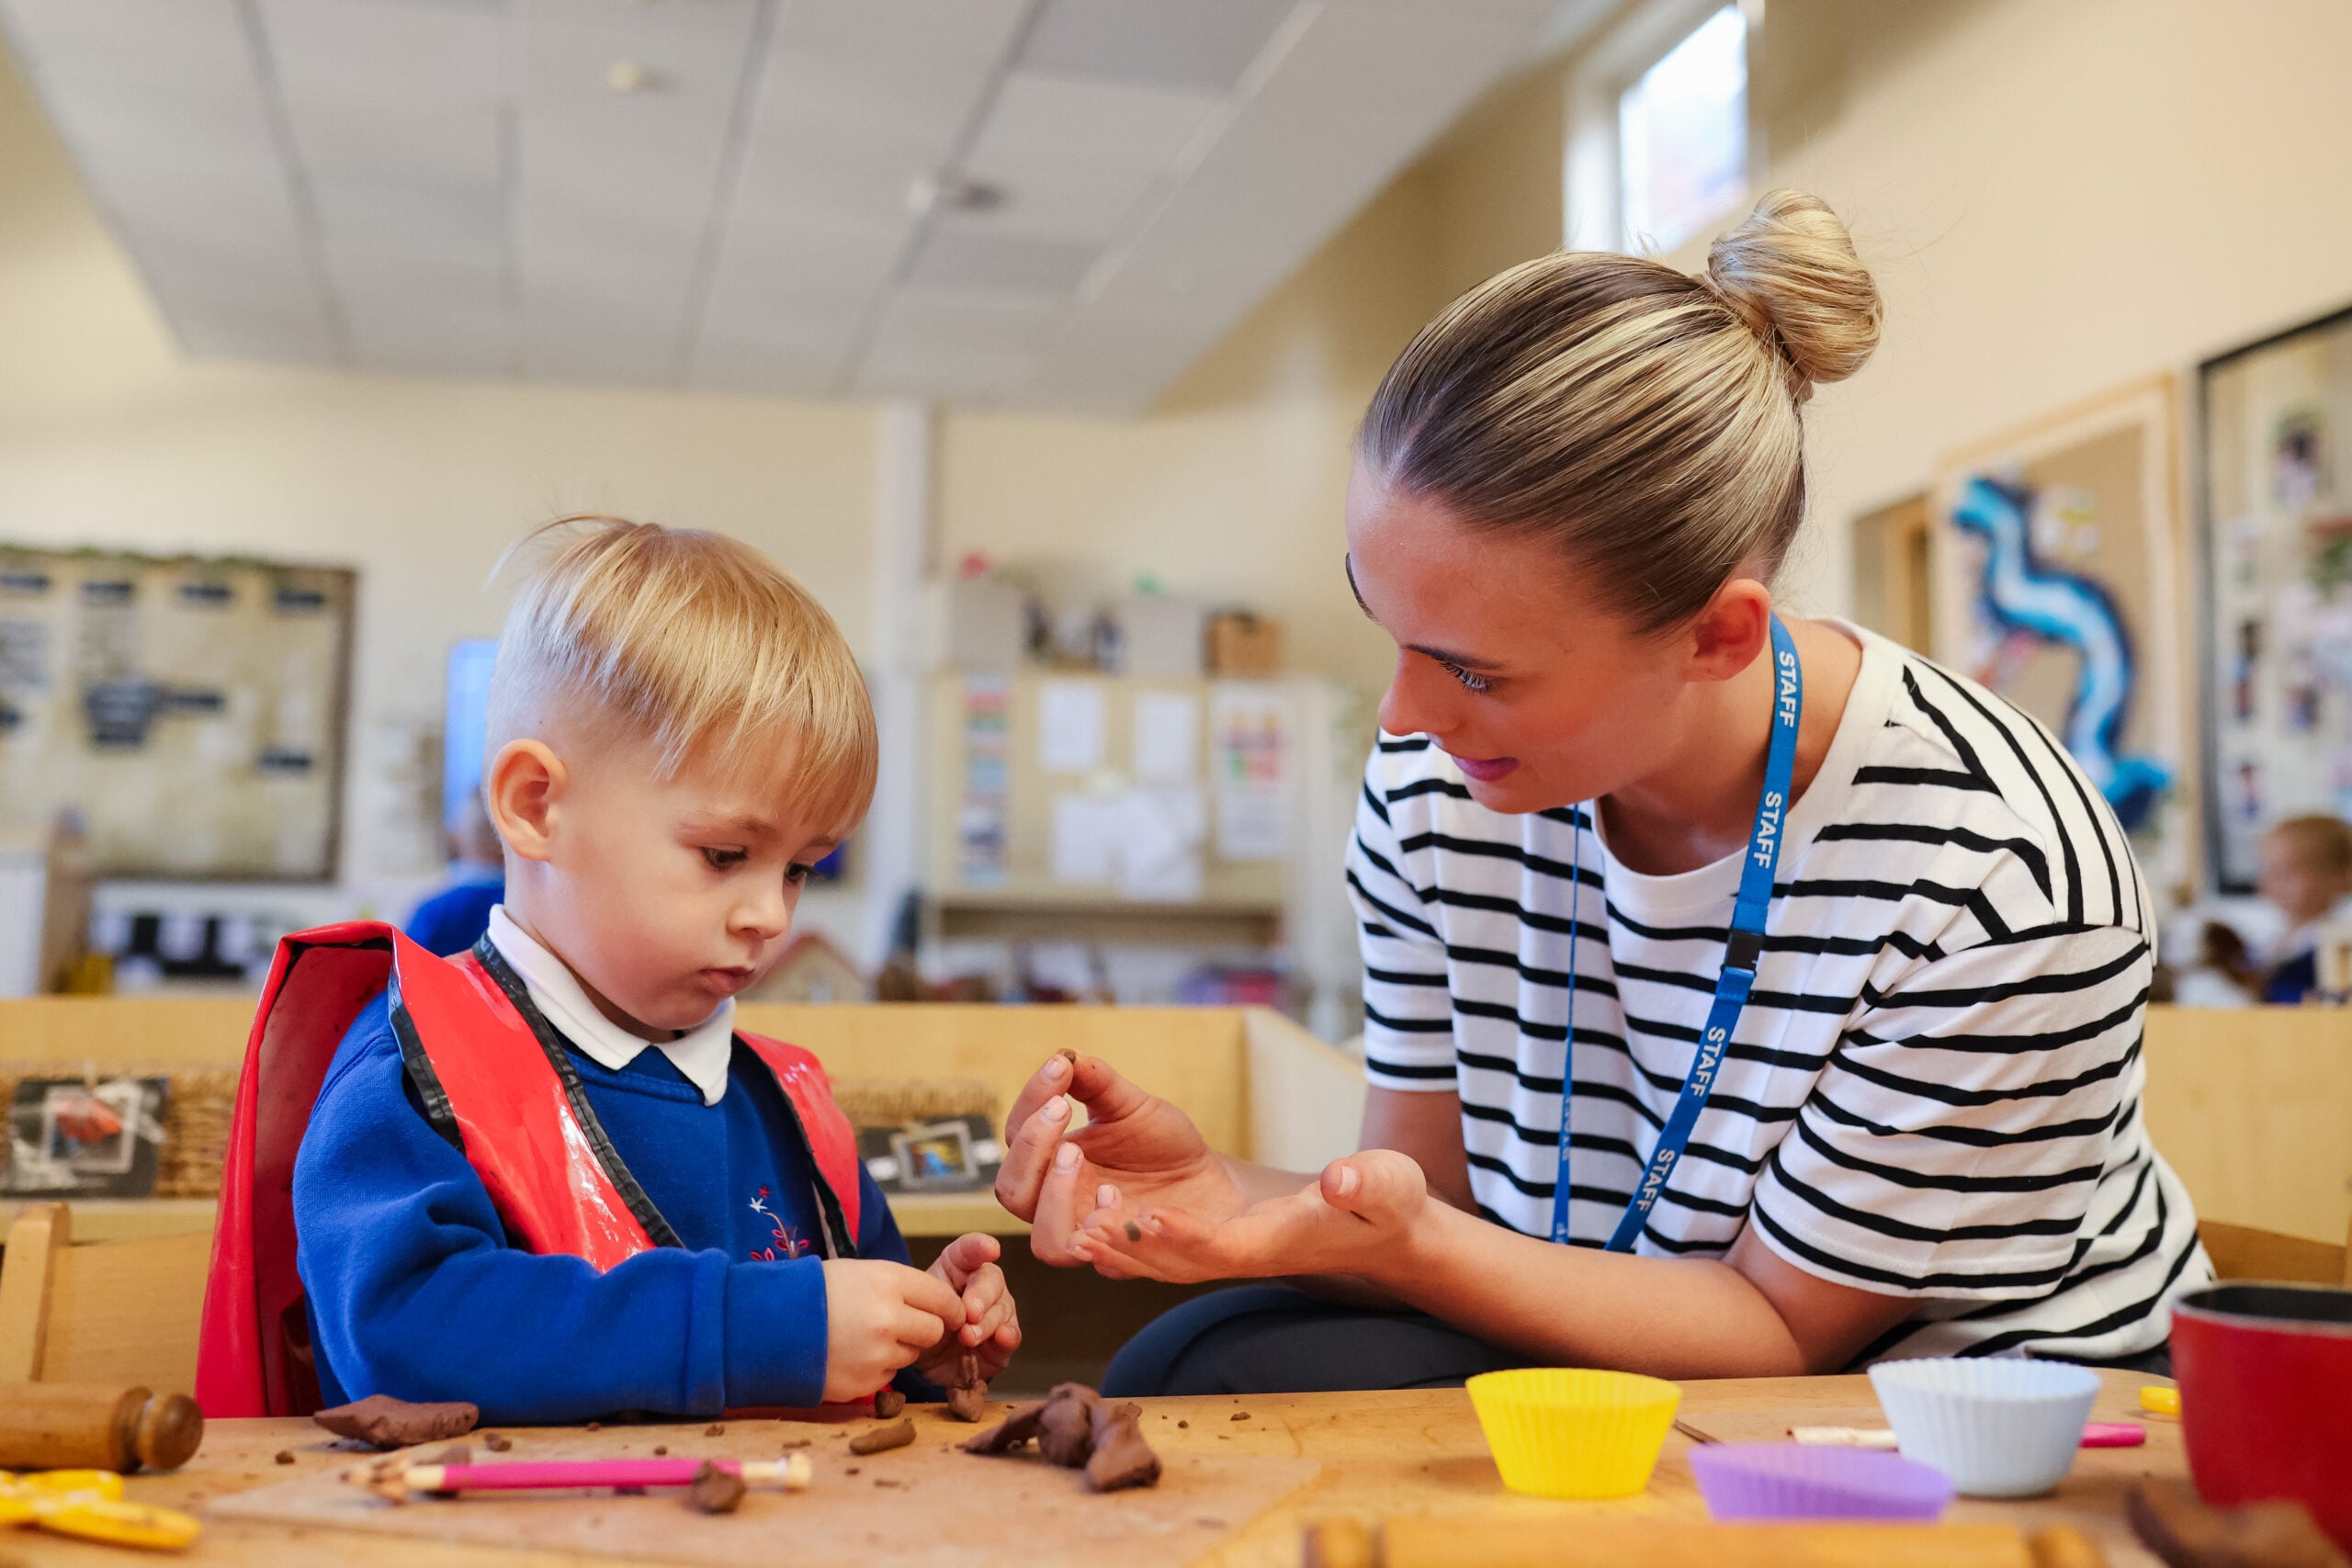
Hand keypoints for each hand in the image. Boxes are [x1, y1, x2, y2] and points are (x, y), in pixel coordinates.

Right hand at [819, 1258, 964, 1403]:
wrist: (769, 1326)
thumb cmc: (817, 1292)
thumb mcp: (861, 1273)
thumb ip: (901, 1287)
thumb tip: (941, 1305)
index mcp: (889, 1282)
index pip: (943, 1297)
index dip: (949, 1307)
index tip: (950, 1312)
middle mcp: (889, 1318)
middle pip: (934, 1331)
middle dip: (922, 1329)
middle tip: (899, 1325)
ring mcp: (878, 1355)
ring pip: (911, 1356)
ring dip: (898, 1350)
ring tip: (863, 1338)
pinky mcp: (865, 1383)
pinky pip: (888, 1377)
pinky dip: (876, 1369)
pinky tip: (851, 1355)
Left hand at [918, 1233, 1020, 1383]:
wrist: (920, 1360)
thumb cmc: (919, 1323)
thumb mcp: (915, 1306)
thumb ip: (932, 1300)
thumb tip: (954, 1309)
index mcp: (957, 1268)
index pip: (968, 1250)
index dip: (979, 1247)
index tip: (990, 1249)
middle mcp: (982, 1285)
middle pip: (991, 1280)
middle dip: (982, 1295)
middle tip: (970, 1312)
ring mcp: (996, 1312)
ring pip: (1002, 1309)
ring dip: (987, 1323)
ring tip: (968, 1336)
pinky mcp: (1002, 1341)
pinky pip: (1012, 1335)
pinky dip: (1008, 1336)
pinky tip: (1002, 1337)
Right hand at [994, 1051, 1246, 1270]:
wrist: (1209, 1181)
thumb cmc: (1162, 1143)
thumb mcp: (1131, 1105)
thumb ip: (1097, 1083)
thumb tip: (1065, 1055)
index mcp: (1052, 1160)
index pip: (1016, 1135)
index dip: (1030, 1100)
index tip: (1060, 1069)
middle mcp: (1059, 1202)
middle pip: (1011, 1191)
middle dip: (1030, 1149)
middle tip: (1062, 1110)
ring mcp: (1088, 1233)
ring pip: (1044, 1241)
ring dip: (1053, 1197)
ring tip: (1078, 1154)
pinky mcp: (1121, 1257)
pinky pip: (1095, 1258)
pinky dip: (1097, 1228)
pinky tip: (1114, 1194)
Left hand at [1071, 1148, 1430, 1284]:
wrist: (1379, 1226)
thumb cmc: (1386, 1203)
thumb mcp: (1388, 1185)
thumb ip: (1367, 1183)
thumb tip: (1340, 1178)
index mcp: (1282, 1242)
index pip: (1226, 1248)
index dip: (1186, 1236)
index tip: (1148, 1215)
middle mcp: (1246, 1254)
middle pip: (1178, 1262)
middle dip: (1133, 1248)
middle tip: (1087, 1226)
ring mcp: (1228, 1250)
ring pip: (1163, 1260)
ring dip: (1120, 1246)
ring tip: (1078, 1223)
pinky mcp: (1218, 1239)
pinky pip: (1164, 1247)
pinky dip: (1128, 1237)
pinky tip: (1095, 1215)